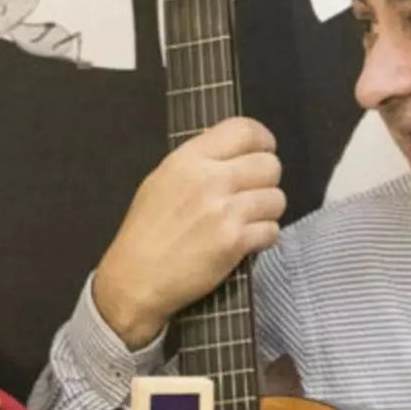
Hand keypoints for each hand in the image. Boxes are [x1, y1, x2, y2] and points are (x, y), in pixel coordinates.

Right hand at [94, 117, 285, 347]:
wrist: (134, 279)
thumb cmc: (145, 234)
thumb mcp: (161, 182)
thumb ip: (198, 163)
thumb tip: (235, 155)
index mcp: (188, 159)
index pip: (245, 130)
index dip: (263, 141)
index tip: (263, 152)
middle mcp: (208, 180)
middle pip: (270, 164)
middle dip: (266, 181)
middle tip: (252, 195)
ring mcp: (223, 211)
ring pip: (276, 199)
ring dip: (266, 212)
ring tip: (245, 222)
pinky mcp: (234, 242)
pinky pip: (271, 230)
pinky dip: (262, 238)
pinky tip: (242, 243)